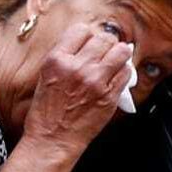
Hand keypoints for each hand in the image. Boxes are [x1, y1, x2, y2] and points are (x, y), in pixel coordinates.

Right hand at [20, 24, 133, 160]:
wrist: (52, 140)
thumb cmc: (46, 113)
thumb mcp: (45, 77)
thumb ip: (64, 58)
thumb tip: (87, 44)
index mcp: (56, 61)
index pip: (80, 30)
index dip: (86, 36)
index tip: (88, 43)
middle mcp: (76, 67)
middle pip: (103, 38)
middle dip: (105, 44)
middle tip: (103, 52)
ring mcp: (95, 81)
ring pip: (120, 51)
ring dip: (119, 54)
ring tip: (114, 60)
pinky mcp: (109, 95)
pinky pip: (126, 73)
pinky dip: (124, 72)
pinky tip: (116, 76)